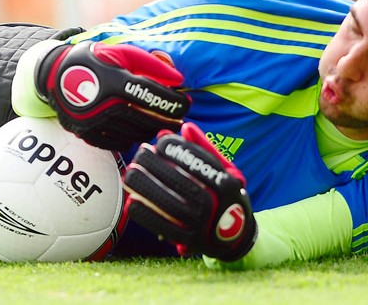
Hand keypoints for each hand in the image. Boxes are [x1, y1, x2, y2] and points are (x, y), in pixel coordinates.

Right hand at [34, 41, 189, 149]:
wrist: (54, 74)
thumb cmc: (96, 60)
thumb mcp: (123, 53)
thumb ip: (152, 65)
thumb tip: (179, 80)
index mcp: (114, 82)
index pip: (153, 97)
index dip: (174, 102)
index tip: (185, 103)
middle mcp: (104, 105)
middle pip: (148, 120)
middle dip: (168, 121)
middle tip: (179, 119)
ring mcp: (95, 123)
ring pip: (135, 134)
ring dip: (151, 129)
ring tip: (161, 123)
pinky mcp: (87, 135)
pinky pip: (119, 143)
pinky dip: (132, 137)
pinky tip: (138, 129)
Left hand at [123, 122, 256, 260]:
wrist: (237, 234)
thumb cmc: (225, 194)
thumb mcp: (225, 170)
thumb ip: (206, 148)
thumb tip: (185, 126)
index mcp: (227, 184)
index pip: (201, 163)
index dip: (178, 149)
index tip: (160, 141)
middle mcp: (218, 205)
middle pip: (182, 184)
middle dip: (158, 166)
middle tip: (140, 153)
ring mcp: (204, 225)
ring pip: (171, 206)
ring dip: (147, 188)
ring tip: (130, 174)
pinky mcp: (191, 241)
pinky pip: (165, 228)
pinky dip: (147, 215)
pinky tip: (132, 202)